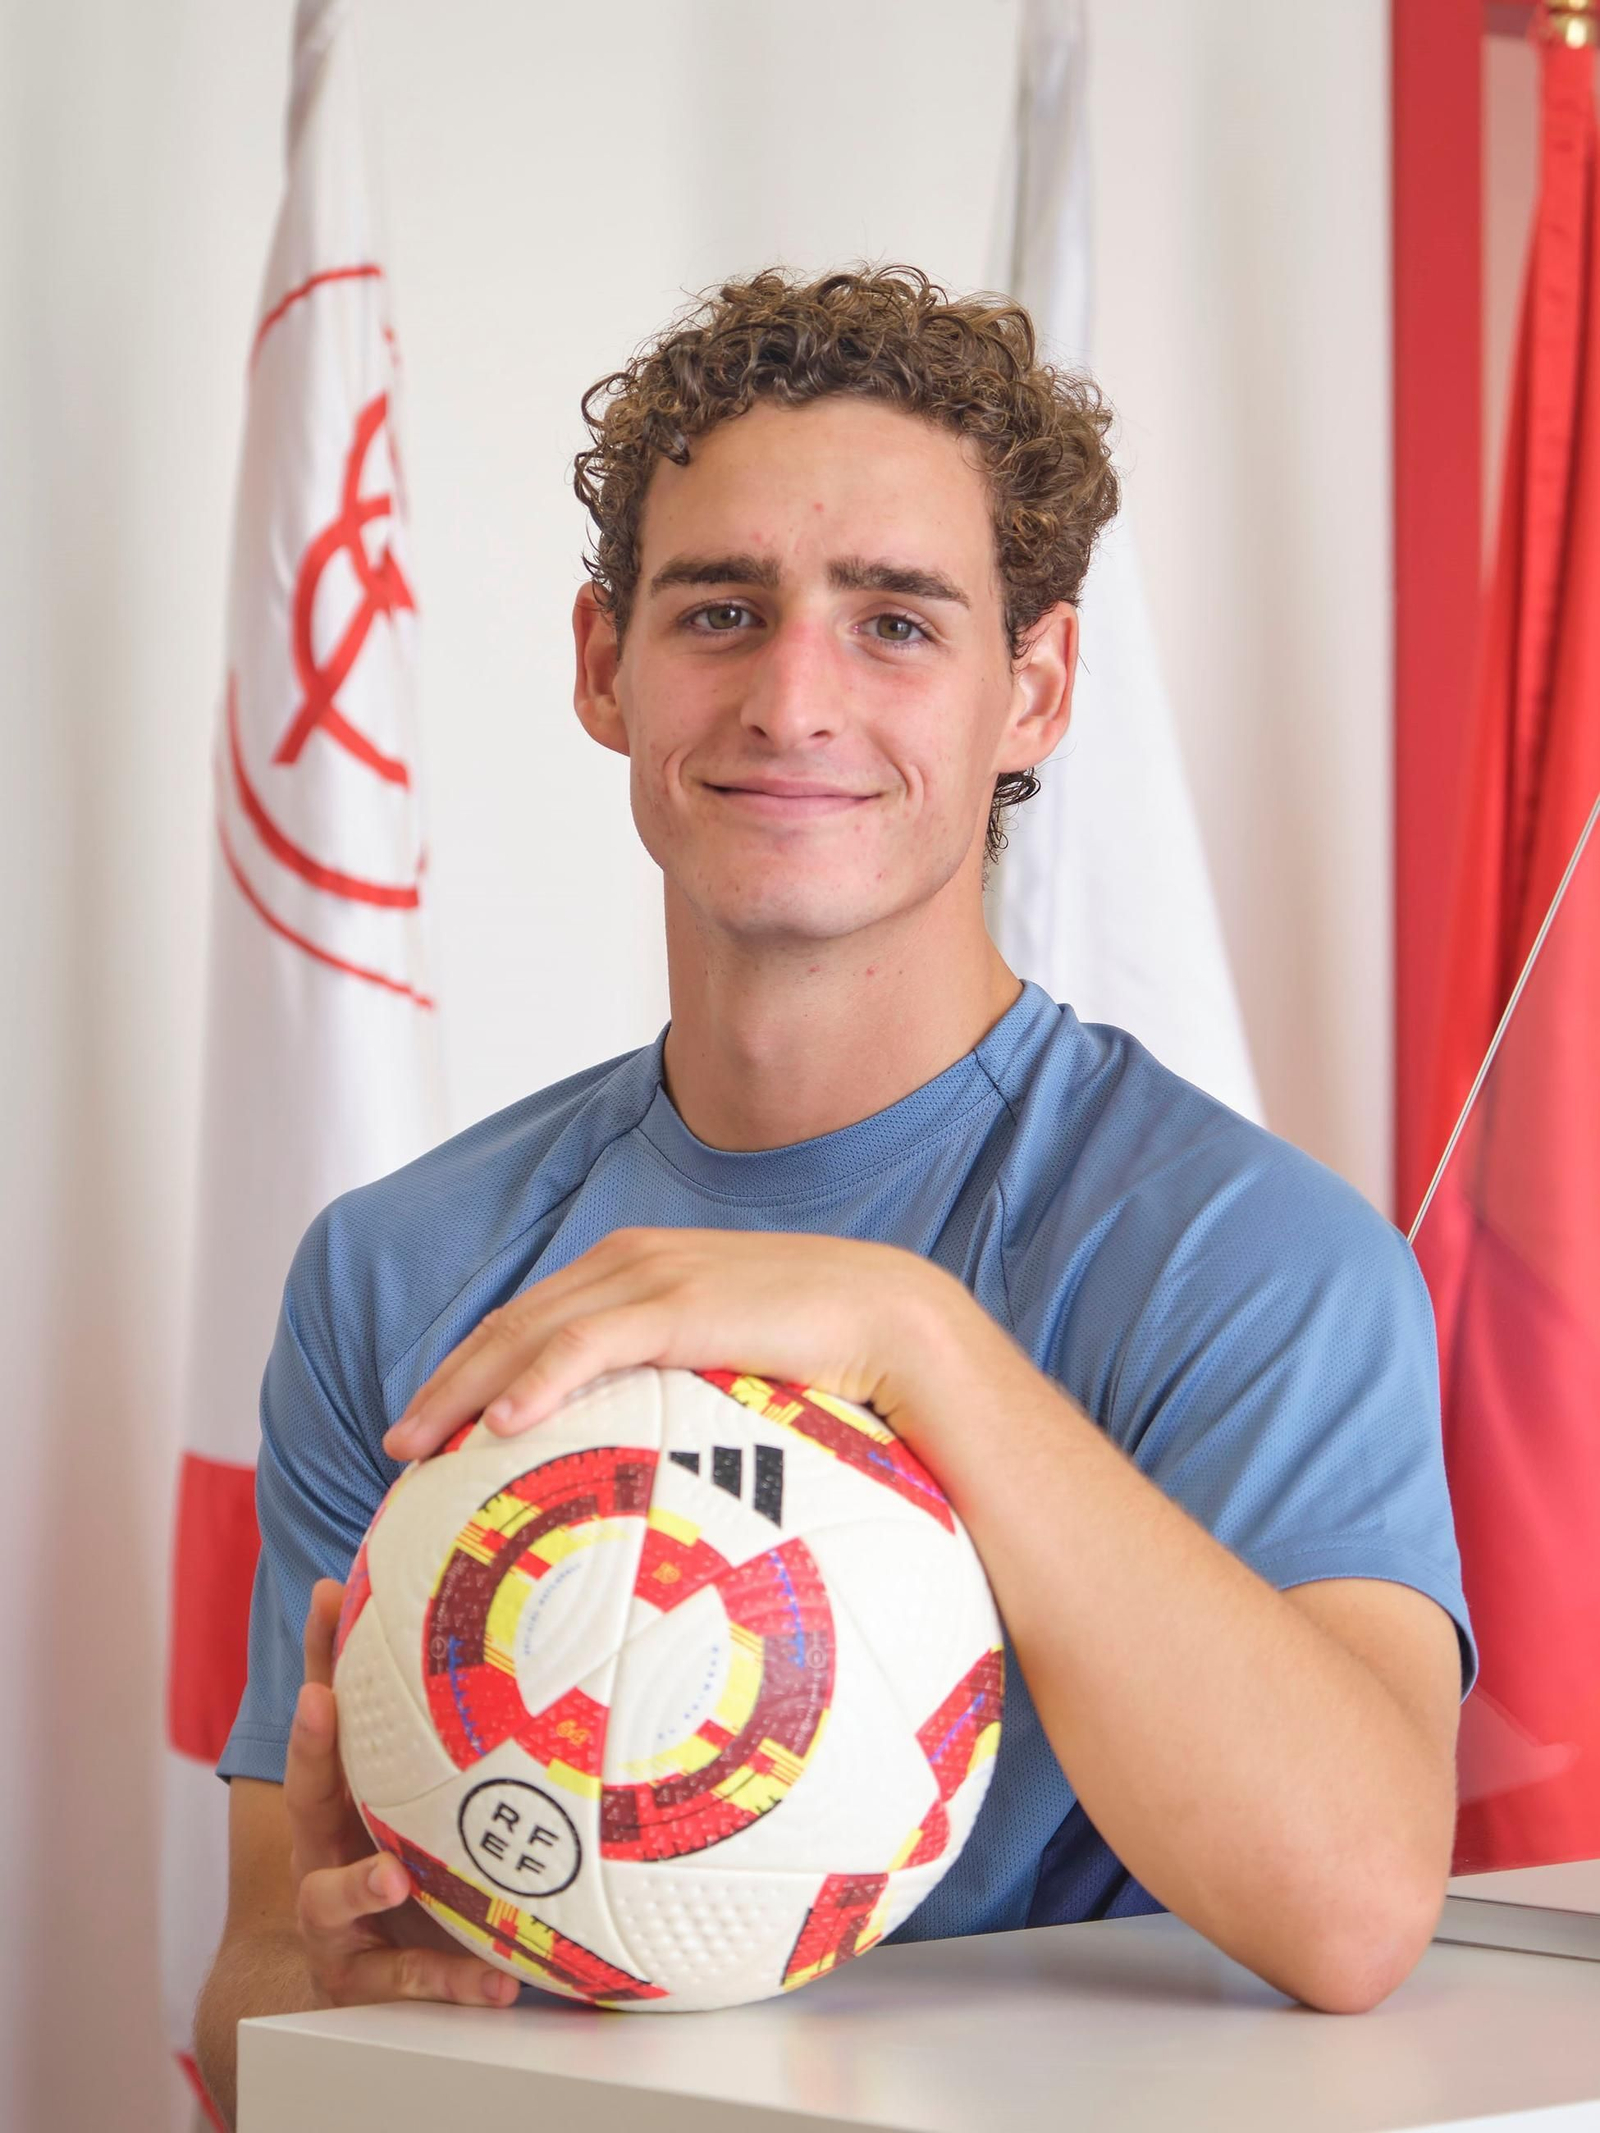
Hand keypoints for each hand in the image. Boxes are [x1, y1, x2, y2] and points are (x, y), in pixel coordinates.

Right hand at [287, 1577, 520, 2008]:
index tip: (322, 1636)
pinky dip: (449, 1979)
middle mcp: (323, 1855)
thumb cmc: (383, 1853)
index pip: (320, 1736)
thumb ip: (390, 1705)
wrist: (362, 1973)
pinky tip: (496, 1981)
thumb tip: (383, 1603)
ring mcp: (338, 1924)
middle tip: (320, 1704)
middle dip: (310, 1748)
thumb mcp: (392, 1787)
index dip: (317, 1686)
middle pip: (303, 1800)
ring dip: (358, 1884)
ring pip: (330, 1903)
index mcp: (337, 1805)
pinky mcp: (369, 1980)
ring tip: (394, 1875)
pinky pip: (406, 1980)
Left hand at [382, 1226, 963, 1463]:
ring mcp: (648, 1277)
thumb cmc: (822, 1354)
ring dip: (463, 1390)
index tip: (434, 1426)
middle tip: (399, 1448)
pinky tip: (497, 1427)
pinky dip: (532, 1382)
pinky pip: (583, 1348)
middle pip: (509, 1325)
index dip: (472, 1368)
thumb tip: (658, 1468)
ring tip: (417, 1448)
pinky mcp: (675, 1304)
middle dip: (445, 1383)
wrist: (890, 1318)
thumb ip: (683, 1389)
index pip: (531, 1320)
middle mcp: (629, 1261)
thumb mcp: (733, 1367)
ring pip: (527, 1334)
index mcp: (637, 1268)